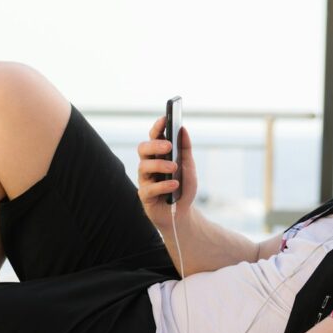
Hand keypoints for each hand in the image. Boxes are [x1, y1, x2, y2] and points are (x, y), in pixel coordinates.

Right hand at [136, 115, 197, 229]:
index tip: (165, 118)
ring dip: (160, 165)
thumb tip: (183, 129)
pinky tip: (174, 185)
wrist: (181, 213)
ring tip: (174, 167)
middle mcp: (149, 165)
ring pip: (143, 166)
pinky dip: (163, 185)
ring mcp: (145, 180)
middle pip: (143, 148)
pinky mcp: (145, 196)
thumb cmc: (183, 188)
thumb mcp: (189, 167)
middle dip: (155, 145)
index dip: (157, 127)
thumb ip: (185, 149)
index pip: (154, 137)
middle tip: (168, 146)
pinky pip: (149, 188)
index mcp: (158, 155)